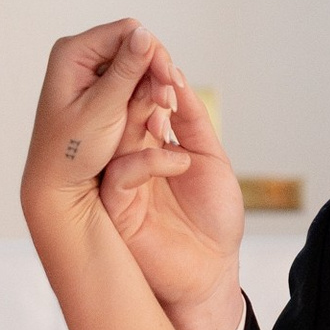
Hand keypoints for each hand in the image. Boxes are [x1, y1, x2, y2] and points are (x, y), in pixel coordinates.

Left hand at [20, 22, 172, 242]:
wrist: (59, 186)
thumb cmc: (70, 152)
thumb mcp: (102, 109)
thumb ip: (125, 71)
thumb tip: (144, 33)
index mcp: (72, 53)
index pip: (127, 32)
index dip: (154, 53)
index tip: (170, 82)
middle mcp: (82, 57)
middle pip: (136, 49)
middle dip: (156, 76)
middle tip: (169, 105)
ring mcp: (93, 74)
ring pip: (140, 70)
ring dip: (155, 93)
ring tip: (160, 121)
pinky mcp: (104, 92)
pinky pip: (135, 88)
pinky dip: (148, 104)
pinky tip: (155, 124)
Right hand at [100, 66, 246, 329]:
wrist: (212, 271)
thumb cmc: (213, 220)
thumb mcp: (210, 159)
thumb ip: (193, 122)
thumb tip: (176, 78)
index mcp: (151, 146)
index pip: (142, 103)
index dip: (152, 79)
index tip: (164, 57)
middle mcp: (131, 160)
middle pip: (125, 114)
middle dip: (140, 87)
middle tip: (157, 68)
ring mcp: (122, 183)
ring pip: (116, 138)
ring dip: (139, 115)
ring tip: (164, 101)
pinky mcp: (117, 209)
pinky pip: (120, 175)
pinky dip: (148, 161)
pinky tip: (178, 161)